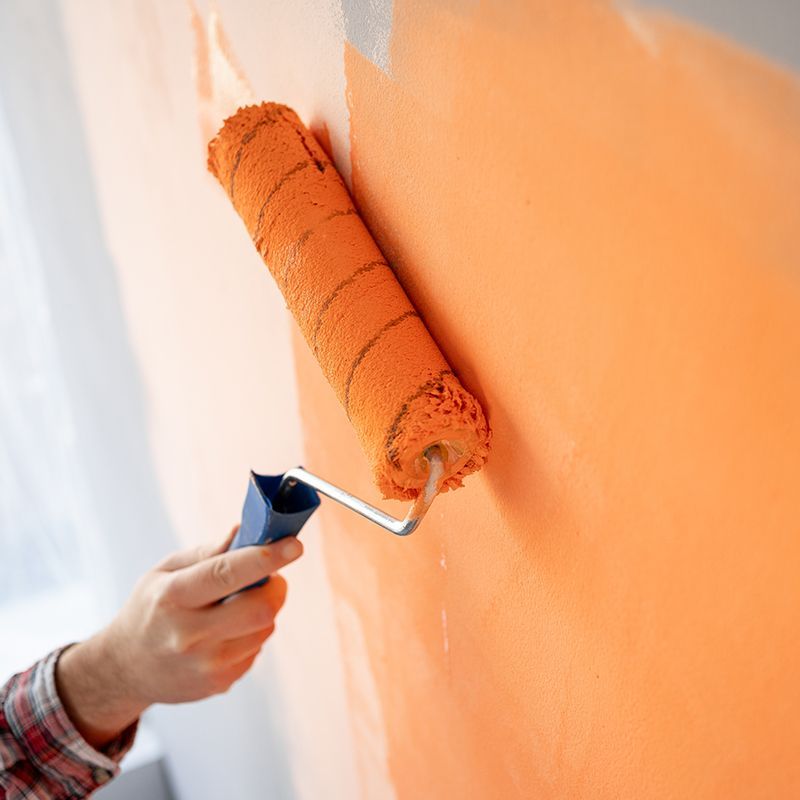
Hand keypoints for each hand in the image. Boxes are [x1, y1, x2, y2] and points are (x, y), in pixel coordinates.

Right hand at [56, 527, 302, 747]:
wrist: (125, 669)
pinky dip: (253, 633)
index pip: (228, 573)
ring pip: (266, 627)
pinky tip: (228, 631)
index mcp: (174, 596)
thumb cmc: (150, 609)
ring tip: (238, 605)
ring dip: (264, 609)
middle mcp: (190, 634)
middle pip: (261, 607)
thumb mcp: (166, 571)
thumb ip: (208, 552)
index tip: (294, 545)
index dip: (267, 557)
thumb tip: (246, 532)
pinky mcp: (220, 683)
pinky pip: (257, 648)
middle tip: (268, 576)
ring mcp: (207, 664)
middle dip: (275, 585)